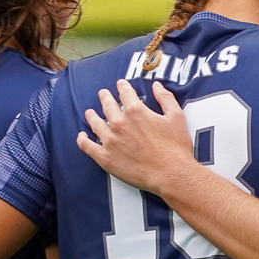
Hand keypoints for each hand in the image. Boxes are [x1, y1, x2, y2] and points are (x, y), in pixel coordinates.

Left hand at [78, 80, 200, 195]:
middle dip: (105, 97)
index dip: (122, 86)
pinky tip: (82, 136)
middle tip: (103, 94)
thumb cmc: (176, 148)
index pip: (125, 93)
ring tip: (89, 112)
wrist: (171, 174)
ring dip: (91, 115)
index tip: (120, 84)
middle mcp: (119, 123)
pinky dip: (82, 140)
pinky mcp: (105, 157)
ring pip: (95, 123)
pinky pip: (87, 146)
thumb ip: (166, 98)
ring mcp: (110, 140)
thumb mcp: (176, 117)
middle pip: (107, 105)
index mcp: (136, 111)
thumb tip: (157, 86)